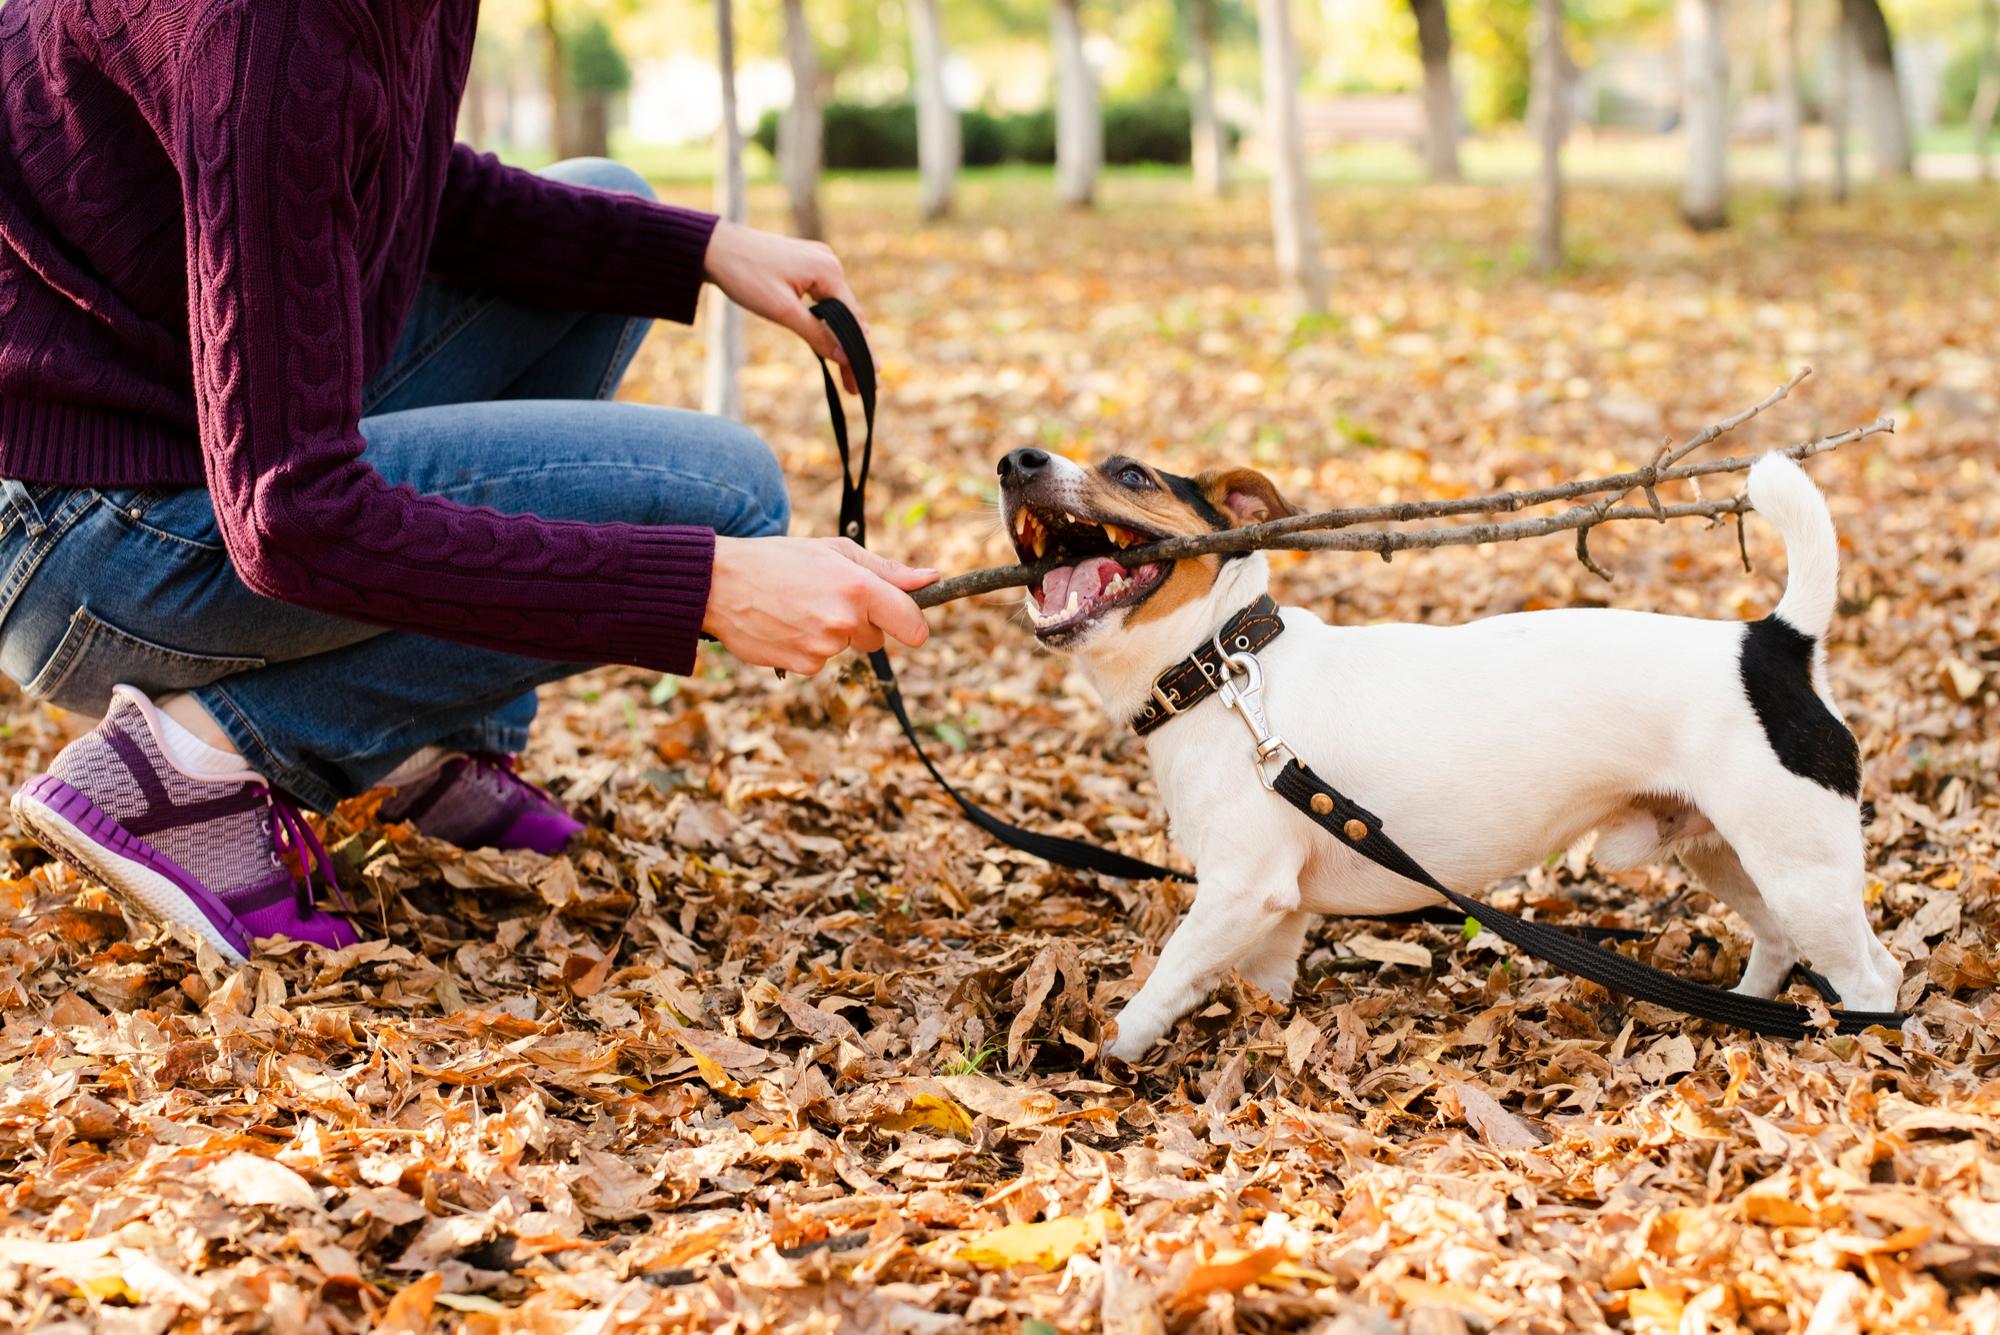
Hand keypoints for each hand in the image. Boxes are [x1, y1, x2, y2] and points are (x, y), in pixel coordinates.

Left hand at [702, 220, 867, 393]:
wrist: (714, 247)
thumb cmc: (744, 275)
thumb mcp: (782, 311)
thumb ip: (817, 334)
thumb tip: (844, 356)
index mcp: (829, 271)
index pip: (853, 321)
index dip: (860, 353)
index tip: (870, 382)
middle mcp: (829, 262)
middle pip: (848, 315)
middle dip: (852, 351)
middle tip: (857, 387)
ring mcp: (818, 260)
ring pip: (836, 307)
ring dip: (840, 337)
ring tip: (848, 372)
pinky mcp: (805, 263)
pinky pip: (824, 297)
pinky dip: (827, 321)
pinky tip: (833, 341)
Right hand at [704, 537, 936, 674]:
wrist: (720, 583)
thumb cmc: (780, 559)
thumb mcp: (835, 552)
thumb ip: (887, 570)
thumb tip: (931, 578)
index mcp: (859, 588)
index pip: (912, 624)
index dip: (912, 625)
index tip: (905, 622)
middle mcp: (845, 621)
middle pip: (877, 639)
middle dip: (861, 623)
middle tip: (826, 597)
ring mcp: (823, 647)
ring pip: (845, 648)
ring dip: (830, 633)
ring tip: (797, 606)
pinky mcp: (802, 666)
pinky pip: (819, 661)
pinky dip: (807, 646)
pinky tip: (785, 624)